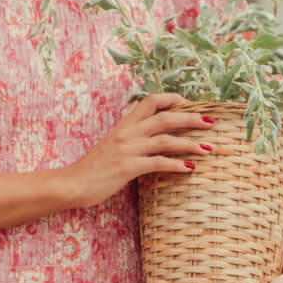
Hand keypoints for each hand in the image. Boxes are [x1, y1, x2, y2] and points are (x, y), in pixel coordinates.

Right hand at [66, 92, 215, 209]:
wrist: (72, 183)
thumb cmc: (92, 168)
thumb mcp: (110, 146)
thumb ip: (129, 139)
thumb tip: (149, 139)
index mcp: (123, 124)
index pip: (150, 101)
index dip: (171, 99)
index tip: (188, 103)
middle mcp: (127, 133)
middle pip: (165, 117)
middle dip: (191, 119)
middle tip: (211, 122)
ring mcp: (127, 149)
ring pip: (165, 140)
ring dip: (189, 143)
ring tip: (208, 148)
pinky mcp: (127, 167)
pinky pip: (157, 163)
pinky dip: (175, 164)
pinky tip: (189, 169)